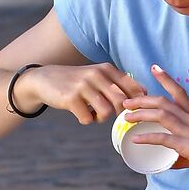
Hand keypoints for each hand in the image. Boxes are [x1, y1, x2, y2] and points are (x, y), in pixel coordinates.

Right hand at [22, 62, 140, 124]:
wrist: (44, 79)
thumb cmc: (77, 81)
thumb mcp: (98, 76)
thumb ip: (118, 83)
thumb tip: (144, 93)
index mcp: (107, 69)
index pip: (134, 88)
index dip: (136, 103)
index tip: (129, 110)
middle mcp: (97, 75)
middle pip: (122, 102)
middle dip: (117, 113)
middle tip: (108, 113)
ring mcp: (83, 86)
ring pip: (106, 112)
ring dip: (101, 118)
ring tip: (93, 114)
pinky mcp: (71, 98)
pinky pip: (87, 119)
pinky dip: (85, 120)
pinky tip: (80, 113)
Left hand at [119, 66, 188, 177]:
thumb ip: (181, 154)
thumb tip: (168, 162)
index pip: (179, 91)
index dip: (165, 78)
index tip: (154, 67)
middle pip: (163, 101)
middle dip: (142, 99)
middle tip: (126, 102)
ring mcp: (188, 131)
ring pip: (161, 115)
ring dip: (141, 114)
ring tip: (126, 117)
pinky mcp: (187, 145)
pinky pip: (163, 138)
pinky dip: (147, 138)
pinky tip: (135, 139)